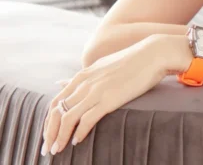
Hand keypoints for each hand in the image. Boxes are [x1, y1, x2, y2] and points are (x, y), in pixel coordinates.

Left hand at [41, 35, 169, 156]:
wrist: (153, 54)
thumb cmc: (131, 61)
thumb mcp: (101, 66)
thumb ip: (81, 78)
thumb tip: (60, 82)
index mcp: (82, 76)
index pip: (55, 102)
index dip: (48, 121)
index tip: (48, 135)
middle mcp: (84, 83)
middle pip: (56, 112)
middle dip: (49, 133)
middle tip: (47, 149)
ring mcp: (96, 91)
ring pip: (67, 118)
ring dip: (59, 137)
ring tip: (58, 150)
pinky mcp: (109, 99)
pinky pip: (86, 120)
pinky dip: (79, 133)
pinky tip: (77, 141)